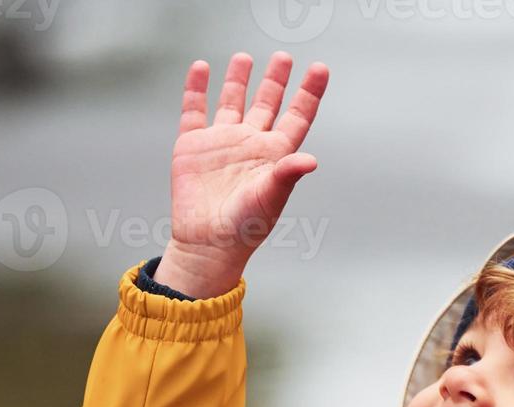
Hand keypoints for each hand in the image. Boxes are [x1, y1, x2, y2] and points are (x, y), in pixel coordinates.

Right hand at [154, 51, 329, 297]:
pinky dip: (196, 88)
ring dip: (238, 79)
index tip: (320, 69)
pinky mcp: (193, 145)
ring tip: (244, 57)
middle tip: (284, 57)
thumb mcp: (270, 199)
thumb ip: (287, 175)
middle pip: (267, 103)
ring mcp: (222, 142)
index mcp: (275, 154)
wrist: (208, 242)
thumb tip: (311, 159)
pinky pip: (195, 110)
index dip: (309, 92)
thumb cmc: (245, 227)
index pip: (297, 116)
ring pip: (232, 101)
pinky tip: (201, 69)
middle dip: (276, 79)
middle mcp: (251, 143)